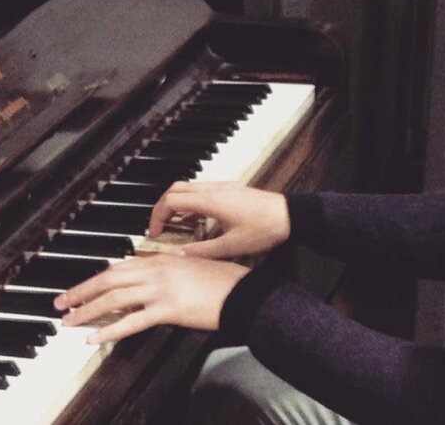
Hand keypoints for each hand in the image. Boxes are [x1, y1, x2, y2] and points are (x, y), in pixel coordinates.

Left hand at [53, 255, 249, 343]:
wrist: (244, 292)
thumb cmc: (226, 282)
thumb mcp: (194, 269)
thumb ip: (171, 273)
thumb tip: (154, 284)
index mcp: (162, 258)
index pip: (120, 267)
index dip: (97, 279)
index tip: (82, 288)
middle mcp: (157, 270)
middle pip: (108, 278)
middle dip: (81, 291)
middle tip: (62, 302)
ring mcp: (161, 289)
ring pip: (113, 298)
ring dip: (87, 311)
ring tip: (70, 321)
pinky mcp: (168, 309)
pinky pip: (131, 321)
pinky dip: (109, 329)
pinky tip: (95, 337)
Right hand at [148, 182, 290, 258]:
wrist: (290, 216)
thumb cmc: (264, 229)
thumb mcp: (230, 247)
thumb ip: (201, 252)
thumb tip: (178, 256)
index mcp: (210, 201)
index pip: (171, 201)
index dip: (157, 216)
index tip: (155, 232)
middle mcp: (213, 189)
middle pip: (175, 189)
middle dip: (162, 207)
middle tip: (159, 226)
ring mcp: (221, 187)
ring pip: (187, 188)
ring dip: (176, 203)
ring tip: (175, 225)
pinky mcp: (229, 190)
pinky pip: (201, 191)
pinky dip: (190, 202)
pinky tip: (196, 220)